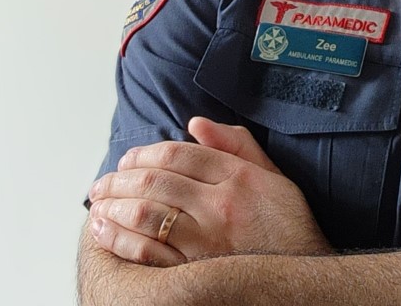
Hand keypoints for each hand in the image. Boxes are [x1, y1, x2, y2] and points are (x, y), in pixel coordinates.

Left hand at [87, 116, 331, 265]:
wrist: (303, 277)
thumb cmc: (286, 225)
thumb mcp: (272, 176)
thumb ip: (236, 145)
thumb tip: (196, 123)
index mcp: (239, 177)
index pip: (177, 154)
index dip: (144, 153)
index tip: (126, 160)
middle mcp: (220, 205)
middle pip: (155, 180)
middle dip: (119, 180)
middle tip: (100, 185)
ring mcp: (206, 240)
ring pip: (146, 214)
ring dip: (113, 206)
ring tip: (97, 206)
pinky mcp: (195, 271)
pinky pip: (148, 252)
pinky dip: (119, 240)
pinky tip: (104, 232)